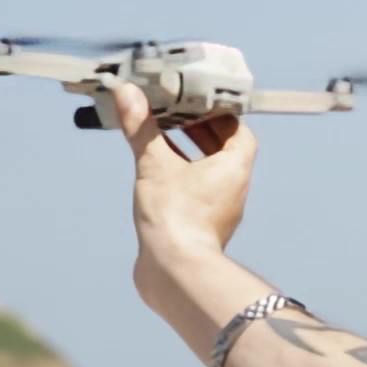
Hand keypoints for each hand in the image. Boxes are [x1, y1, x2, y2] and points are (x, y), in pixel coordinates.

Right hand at [108, 81, 259, 266]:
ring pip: (207, 174)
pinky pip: (195, 195)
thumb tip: (128, 92)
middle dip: (199, 132)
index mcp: (234, 168)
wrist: (176, 273)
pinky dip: (180, 179)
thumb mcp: (154, 164)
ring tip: (161, 140)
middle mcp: (233, 190)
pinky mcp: (201, 229)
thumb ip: (142, 128)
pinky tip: (155, 175)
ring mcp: (219, 212)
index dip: (218, 114)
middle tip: (174, 116)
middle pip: (223, 151)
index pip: (238, 131)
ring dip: (188, 155)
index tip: (196, 102)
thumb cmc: (176, 217)